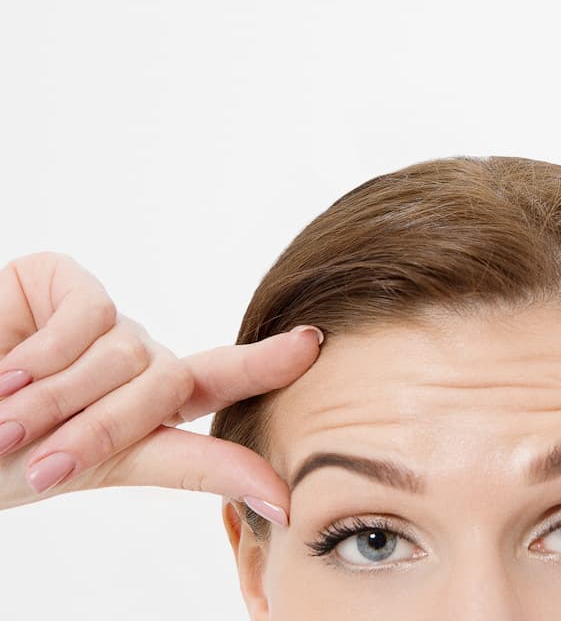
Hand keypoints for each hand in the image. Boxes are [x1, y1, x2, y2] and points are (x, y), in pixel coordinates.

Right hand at [0, 252, 322, 523]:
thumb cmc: (4, 456)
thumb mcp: (97, 465)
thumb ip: (189, 467)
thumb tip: (283, 493)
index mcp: (146, 403)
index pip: (220, 377)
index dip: (267, 363)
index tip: (316, 346)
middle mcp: (133, 357)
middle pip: (171, 381)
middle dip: (106, 428)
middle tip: (48, 467)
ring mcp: (102, 319)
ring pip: (130, 352)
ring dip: (63, 401)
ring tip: (6, 422)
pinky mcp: (65, 280)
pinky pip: (91, 314)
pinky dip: (45, 355)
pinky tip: (4, 373)